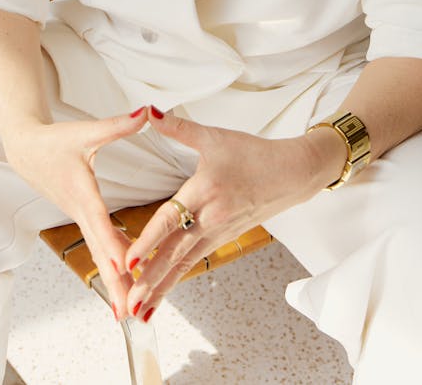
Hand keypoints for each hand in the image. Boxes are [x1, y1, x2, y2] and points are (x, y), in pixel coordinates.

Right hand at [0, 108, 148, 319]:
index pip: (99, 223)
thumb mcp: (87, 131)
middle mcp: (80, 211)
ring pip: (99, 252)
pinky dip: (112, 262)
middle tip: (129, 310)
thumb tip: (146, 114)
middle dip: (115, 281)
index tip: (126, 266)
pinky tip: (127, 275)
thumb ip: (118, 125)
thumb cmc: (54, 140)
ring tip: (129, 308)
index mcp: (82, 192)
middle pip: (100, 251)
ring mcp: (79, 217)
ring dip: (114, 280)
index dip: (113, 244)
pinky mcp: (81, 217)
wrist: (25, 147)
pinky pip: (99, 244)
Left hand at [123, 109, 343, 320]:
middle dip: (150, 280)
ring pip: (183, 263)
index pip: (170, 220)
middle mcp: (210, 218)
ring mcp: (217, 232)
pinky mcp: (222, 238)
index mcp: (204, 192)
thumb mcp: (215, 137)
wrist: (292, 174)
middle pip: (174, 253)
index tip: (129, 261)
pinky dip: (175, 278)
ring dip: (161, 287)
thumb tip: (149, 112)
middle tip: (129, 302)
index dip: (148, 241)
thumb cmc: (254, 155)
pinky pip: (193, 261)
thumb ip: (178, 127)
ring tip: (140, 310)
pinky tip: (161, 293)